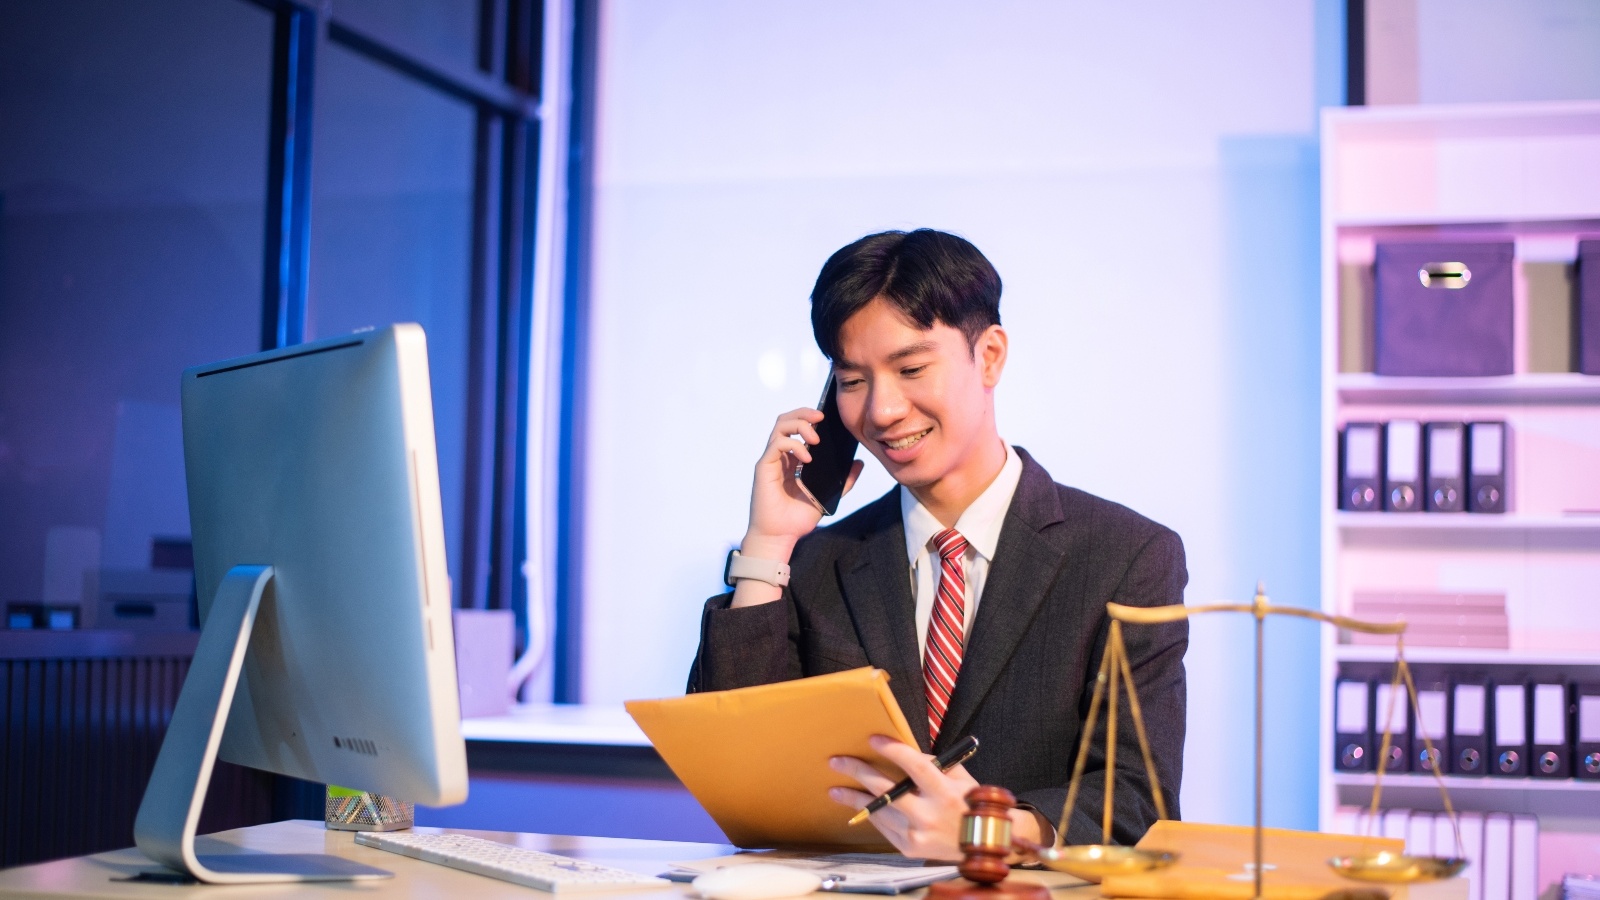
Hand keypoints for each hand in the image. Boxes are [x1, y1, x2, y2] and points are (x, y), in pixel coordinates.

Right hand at [733, 408, 863, 606]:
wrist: (781, 537)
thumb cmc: (798, 518)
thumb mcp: (828, 496)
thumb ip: (844, 481)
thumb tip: (859, 462)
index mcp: (792, 458)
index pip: (797, 426)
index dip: (809, 416)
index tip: (827, 417)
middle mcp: (780, 455)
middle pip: (786, 419)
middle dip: (804, 413)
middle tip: (821, 417)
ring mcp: (771, 460)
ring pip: (779, 427)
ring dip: (799, 425)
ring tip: (815, 438)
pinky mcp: (764, 467)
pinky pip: (777, 445)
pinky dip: (793, 446)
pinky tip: (807, 458)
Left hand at [827, 736, 978, 860]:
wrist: (982, 844)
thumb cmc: (971, 804)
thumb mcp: (960, 778)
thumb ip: (933, 765)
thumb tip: (902, 753)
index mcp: (944, 793)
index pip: (914, 767)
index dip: (892, 751)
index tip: (873, 739)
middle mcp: (928, 815)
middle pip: (885, 790)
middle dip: (858, 772)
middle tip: (837, 762)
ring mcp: (916, 835)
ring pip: (878, 811)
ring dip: (854, 798)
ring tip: (836, 790)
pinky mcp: (909, 849)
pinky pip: (883, 827)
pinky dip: (871, 814)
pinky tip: (858, 805)